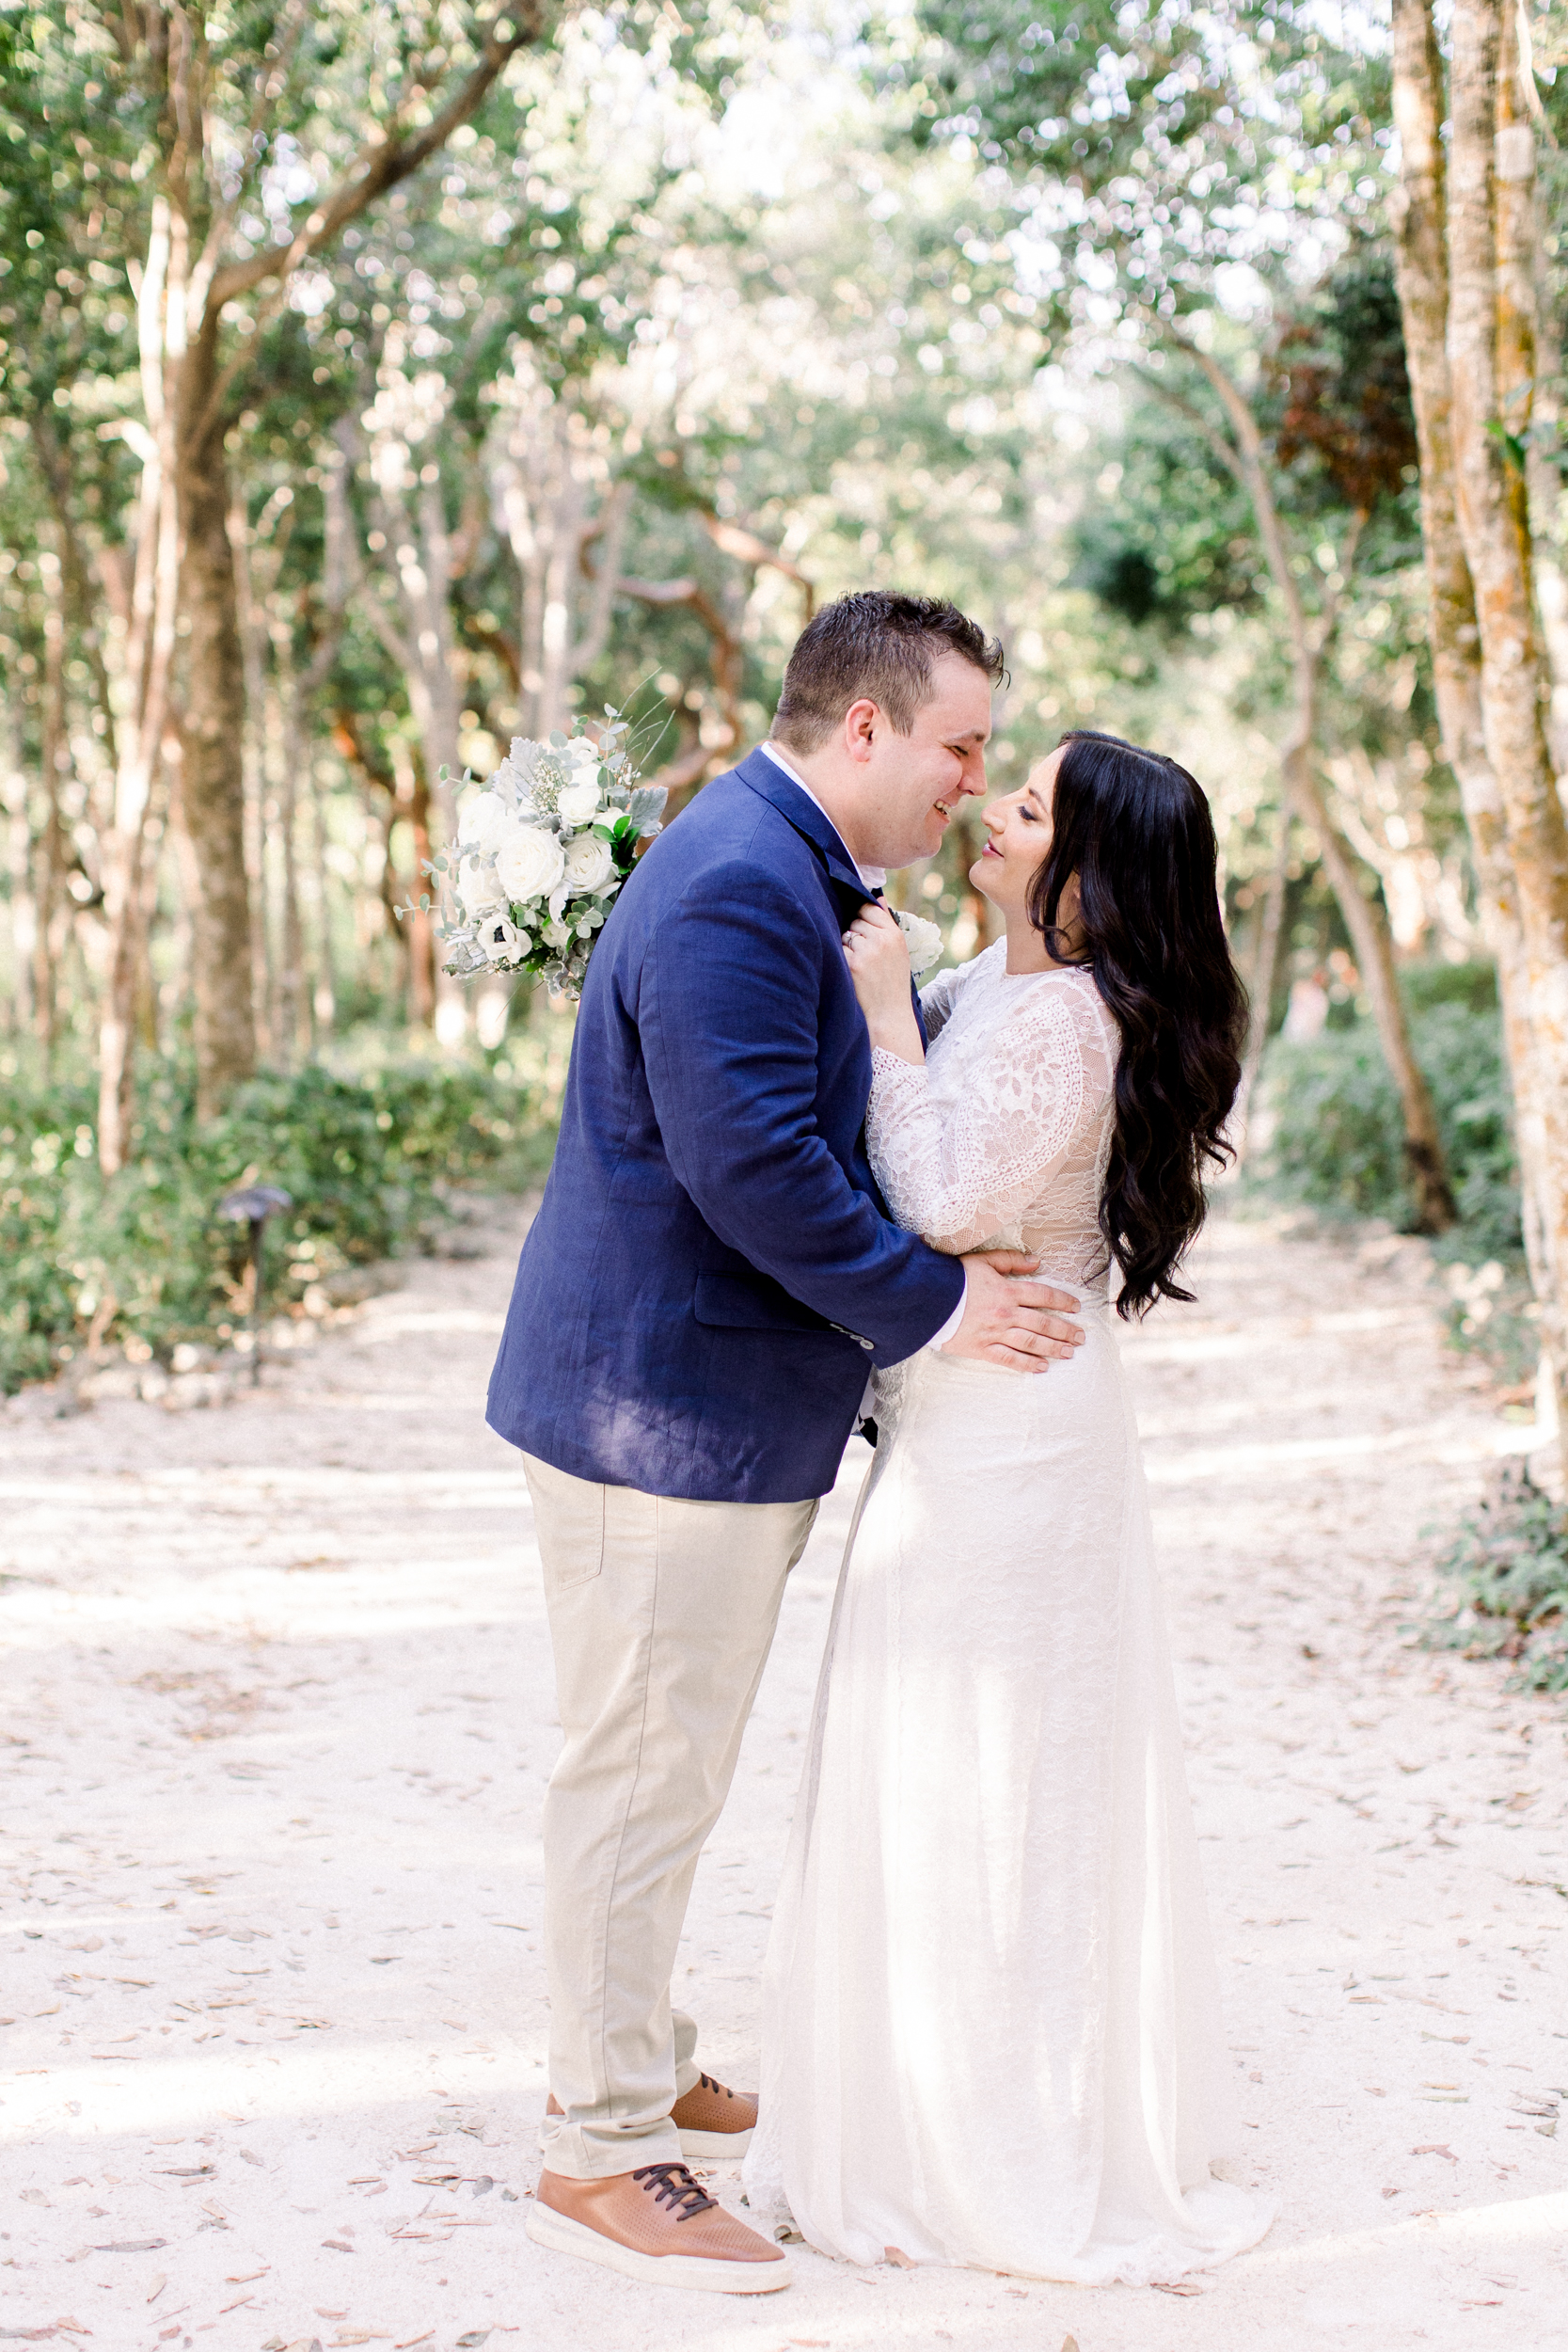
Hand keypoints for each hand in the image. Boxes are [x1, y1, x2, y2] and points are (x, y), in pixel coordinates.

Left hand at [842, 902, 921, 1058]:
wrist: (889, 1014)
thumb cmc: (892, 982)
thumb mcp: (898, 951)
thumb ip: (887, 924)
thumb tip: (877, 897)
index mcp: (895, 934)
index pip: (870, 908)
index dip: (863, 917)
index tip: (863, 930)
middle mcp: (882, 940)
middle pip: (855, 921)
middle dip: (855, 933)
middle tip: (864, 954)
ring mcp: (866, 952)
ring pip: (846, 935)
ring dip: (847, 946)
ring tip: (860, 964)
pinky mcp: (852, 965)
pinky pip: (838, 950)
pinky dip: (841, 958)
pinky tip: (851, 972)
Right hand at [945, 1251, 1084, 1373]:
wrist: (925, 1298)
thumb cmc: (953, 1277)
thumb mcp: (982, 1261)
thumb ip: (1011, 1260)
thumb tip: (1037, 1262)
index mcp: (1007, 1291)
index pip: (1043, 1295)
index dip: (1062, 1300)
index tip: (1076, 1307)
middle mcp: (1005, 1314)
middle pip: (1043, 1322)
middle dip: (1065, 1330)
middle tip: (1081, 1337)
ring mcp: (994, 1333)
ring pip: (1031, 1342)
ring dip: (1053, 1348)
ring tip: (1069, 1352)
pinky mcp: (982, 1349)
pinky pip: (1009, 1359)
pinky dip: (1027, 1364)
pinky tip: (1042, 1367)